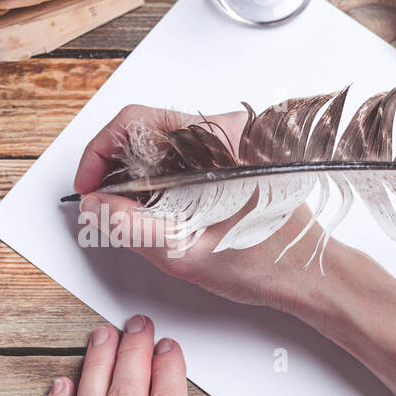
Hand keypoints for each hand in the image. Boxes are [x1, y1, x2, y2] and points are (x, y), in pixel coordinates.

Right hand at [73, 104, 362, 314]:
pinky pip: (182, 153)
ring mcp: (232, 138)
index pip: (133, 121)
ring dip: (136, 172)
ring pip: (161, 141)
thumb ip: (129, 225)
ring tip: (132, 211)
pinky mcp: (233, 152)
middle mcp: (226, 128)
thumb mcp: (183, 251)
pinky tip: (160, 208)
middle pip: (145, 128)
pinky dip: (160, 176)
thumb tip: (94, 204)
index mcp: (215, 140)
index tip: (88, 186)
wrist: (308, 274)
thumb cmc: (262, 263)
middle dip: (113, 166)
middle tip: (103, 203)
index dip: (98, 154)